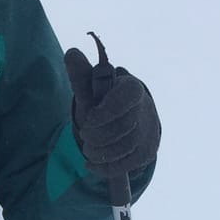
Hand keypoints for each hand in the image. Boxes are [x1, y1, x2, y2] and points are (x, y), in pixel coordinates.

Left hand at [63, 38, 160, 186]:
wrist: (127, 121)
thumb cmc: (106, 102)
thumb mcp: (93, 90)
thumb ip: (82, 75)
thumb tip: (71, 53)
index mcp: (132, 89)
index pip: (125, 98)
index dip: (105, 112)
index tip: (89, 119)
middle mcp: (145, 110)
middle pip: (123, 127)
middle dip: (98, 135)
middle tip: (85, 135)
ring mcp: (147, 133)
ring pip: (124, 147)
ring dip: (100, 152)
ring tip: (88, 149)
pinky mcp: (145, 153)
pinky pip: (126, 165)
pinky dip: (105, 167)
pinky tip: (91, 164)